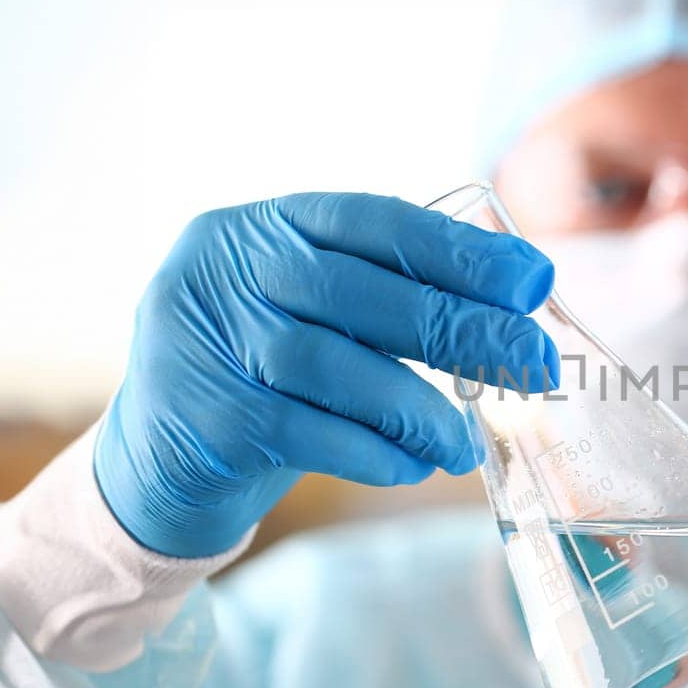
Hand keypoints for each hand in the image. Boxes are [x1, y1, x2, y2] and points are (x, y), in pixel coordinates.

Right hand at [94, 192, 556, 557]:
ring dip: (419, 410)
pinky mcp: (202, 414)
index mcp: (263, 225)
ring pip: (337, 366)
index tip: (534, 282)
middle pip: (365, 294)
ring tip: (463, 443)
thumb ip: (389, 299)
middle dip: (465, 330)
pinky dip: (374, 452)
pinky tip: (411, 465)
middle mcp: (226, 268)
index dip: (461, 252)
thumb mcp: (315, 317)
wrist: (153, 464)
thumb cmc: (265, 379)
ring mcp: (205, 338)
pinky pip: (309, 432)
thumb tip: (515, 304)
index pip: (376, 222)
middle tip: (534, 365)